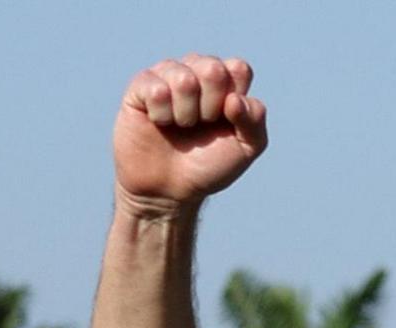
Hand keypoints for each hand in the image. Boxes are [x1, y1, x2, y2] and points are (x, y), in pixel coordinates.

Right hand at [115, 55, 265, 207]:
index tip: (225, 122)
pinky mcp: (140, 85)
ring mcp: (168, 74)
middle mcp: (197, 70)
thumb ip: (255, 120)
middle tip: (201, 124)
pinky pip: (156, 89)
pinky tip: (159, 122)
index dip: (234, 101)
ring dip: (185, 113)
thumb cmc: (208, 166)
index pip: (238, 69)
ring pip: (184, 79)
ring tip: (179, 126)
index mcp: (226, 80)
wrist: (169, 190)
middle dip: (210, 106)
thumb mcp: (245, 148)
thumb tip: (234, 99)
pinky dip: (161, 114)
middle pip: (213, 68)